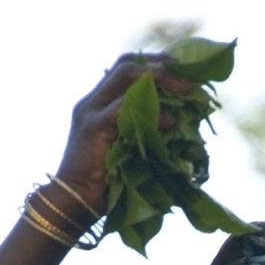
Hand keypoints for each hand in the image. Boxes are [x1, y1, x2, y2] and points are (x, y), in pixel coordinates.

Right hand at [52, 54, 193, 217]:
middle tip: (190, 78)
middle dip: (161, 66)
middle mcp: (92, 101)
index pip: (125, 68)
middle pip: (127, 65)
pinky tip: (169, 121)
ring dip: (160, 81)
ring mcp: (91, 112)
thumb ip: (142, 129)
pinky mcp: (94, 128)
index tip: (181, 68)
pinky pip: (124, 109)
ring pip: (125, 77)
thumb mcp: (127, 147)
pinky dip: (151, 112)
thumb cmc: (104, 181)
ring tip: (186, 91)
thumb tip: (178, 122)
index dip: (153, 63)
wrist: (75, 200)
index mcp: (98, 103)